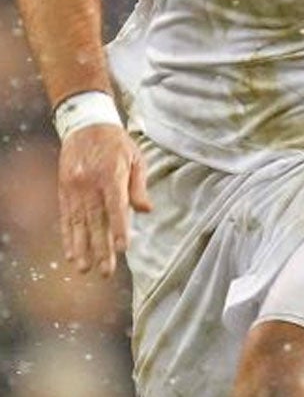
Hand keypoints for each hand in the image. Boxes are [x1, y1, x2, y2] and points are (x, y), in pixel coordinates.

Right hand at [58, 124, 151, 276]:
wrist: (86, 124)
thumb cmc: (116, 143)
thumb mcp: (135, 157)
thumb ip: (139, 185)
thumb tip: (146, 210)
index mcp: (112, 173)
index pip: (115, 205)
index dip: (118, 227)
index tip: (122, 248)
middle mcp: (90, 182)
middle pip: (96, 219)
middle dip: (100, 248)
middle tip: (105, 271)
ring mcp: (74, 187)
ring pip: (78, 222)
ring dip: (82, 247)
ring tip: (85, 269)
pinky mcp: (64, 189)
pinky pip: (66, 217)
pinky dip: (68, 236)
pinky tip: (71, 253)